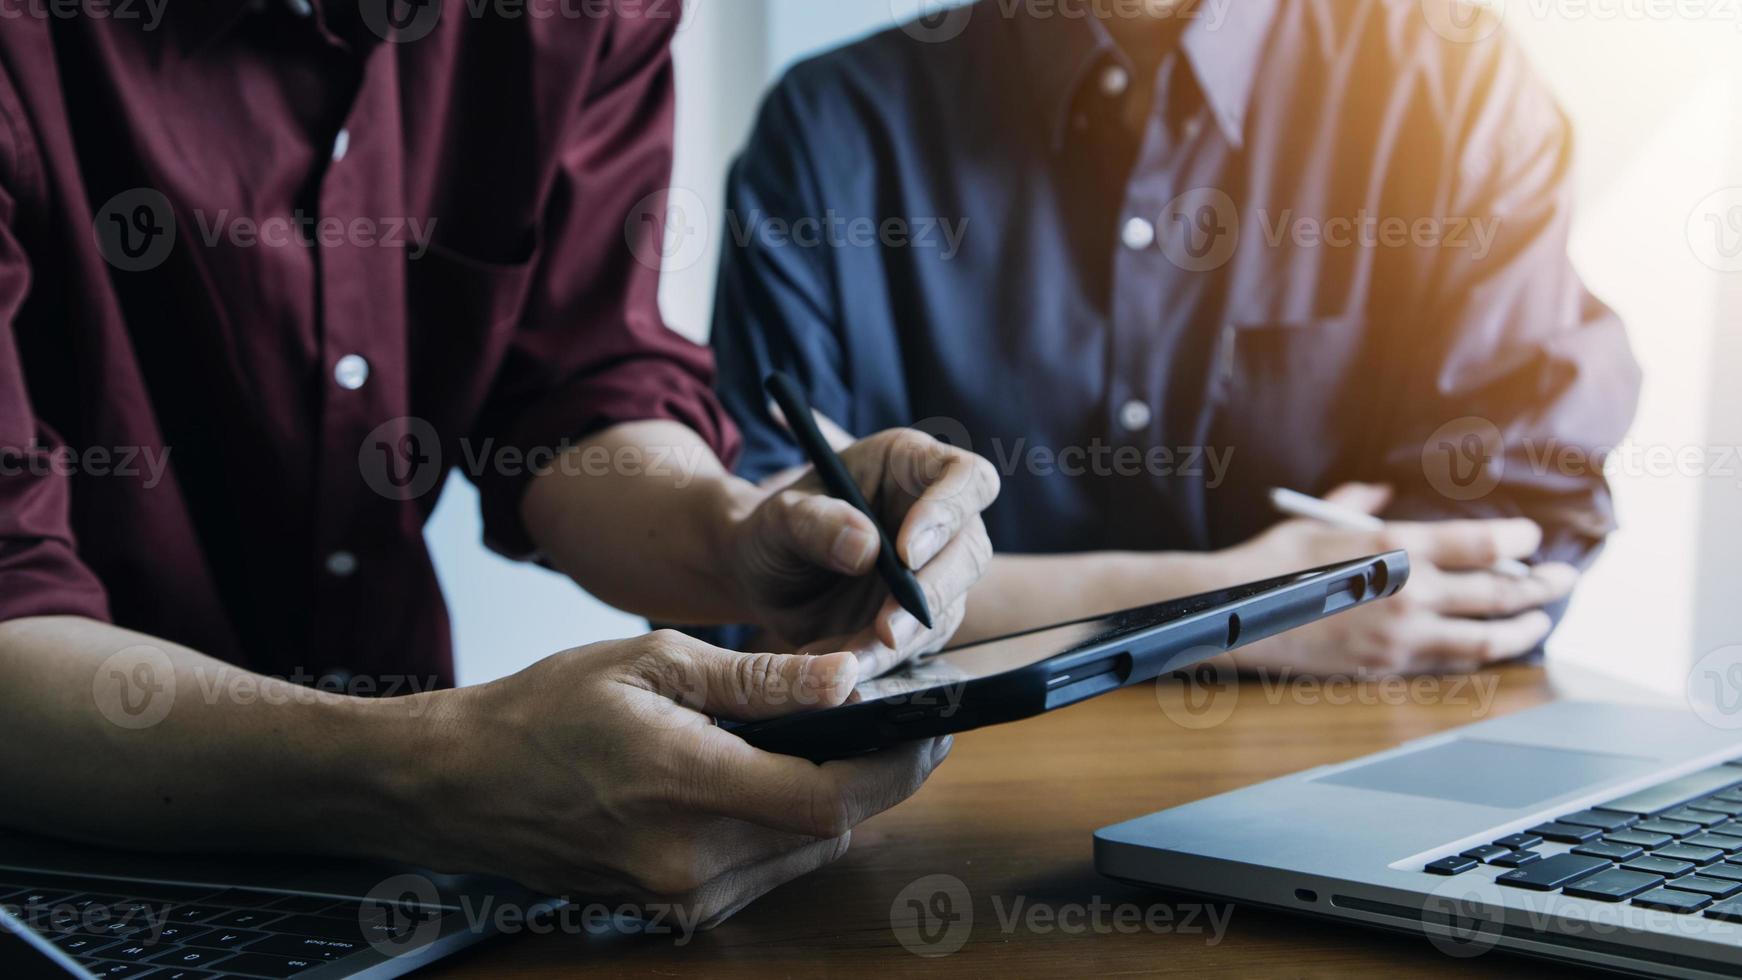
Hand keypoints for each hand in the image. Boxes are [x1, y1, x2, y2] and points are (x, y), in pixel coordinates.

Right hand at [417, 631, 951, 926]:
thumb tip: (847, 678)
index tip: (932, 725)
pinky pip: (762, 872)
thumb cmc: (547, 709)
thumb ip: (757, 680)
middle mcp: (689, 860)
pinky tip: (766, 780)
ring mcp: (679, 897)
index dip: (896, 765)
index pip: (829, 796)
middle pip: (829, 829)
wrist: (461, 783)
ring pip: (802, 853)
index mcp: (686, 786)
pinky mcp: (672, 911)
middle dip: (873, 775)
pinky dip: (781, 827)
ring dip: (827, 801)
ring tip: (827, 741)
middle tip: (894, 720)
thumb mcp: (653, 663)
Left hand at [726, 425, 1000, 675]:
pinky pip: (918, 646)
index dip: (950, 512)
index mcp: (910, 465)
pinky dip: (881, 661)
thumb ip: (816, 523)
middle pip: (970, 551)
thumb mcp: (779, 519)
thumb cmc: (773, 530)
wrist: (761, 579)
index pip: (967, 478)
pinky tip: (839, 665)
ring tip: (843, 657)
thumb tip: (868, 549)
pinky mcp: (921, 619)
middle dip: (931, 594)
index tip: (905, 555)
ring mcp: (934, 571)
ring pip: (948, 608)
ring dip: (900, 640)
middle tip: (886, 630)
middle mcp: (936, 517)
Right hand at [1221, 484, 1578, 673]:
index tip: (1531, 537)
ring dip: (1523, 629)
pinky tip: (1489, 646)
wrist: (1236, 615)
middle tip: (1564, 579)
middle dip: (1541, 586)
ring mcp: (1401, 636)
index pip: (1481, 543)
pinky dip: (1478, 654)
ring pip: (1486, 639)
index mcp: (1393, 546)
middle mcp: (1407, 593)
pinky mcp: (1387, 667)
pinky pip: (1449, 663)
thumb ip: (1357, 503)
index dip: (1518, 540)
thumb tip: (1382, 492)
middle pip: (1498, 593)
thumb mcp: (1315, 519)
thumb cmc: (1272, 562)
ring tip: (1540, 620)